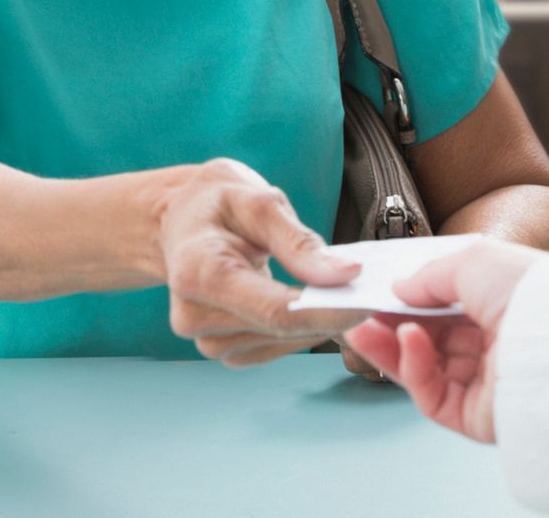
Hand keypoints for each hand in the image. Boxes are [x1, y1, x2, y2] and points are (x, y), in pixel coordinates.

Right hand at [158, 158, 367, 366]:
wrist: (178, 221)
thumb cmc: (216, 203)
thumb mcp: (257, 200)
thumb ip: (299, 241)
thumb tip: (348, 275)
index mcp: (198, 272)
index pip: (276, 310)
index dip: (328, 312)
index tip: (370, 302)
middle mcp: (193, 316)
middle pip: (281, 330)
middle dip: (329, 313)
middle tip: (368, 290)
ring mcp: (204, 338)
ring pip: (282, 343)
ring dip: (315, 321)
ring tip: (335, 290)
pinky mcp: (220, 347)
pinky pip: (273, 347)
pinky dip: (299, 328)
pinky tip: (307, 303)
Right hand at [343, 239, 539, 441]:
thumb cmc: (528, 291)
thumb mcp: (474, 260)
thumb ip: (429, 275)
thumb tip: (399, 289)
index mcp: (500, 309)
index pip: (445, 309)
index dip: (408, 301)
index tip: (375, 292)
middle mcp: (494, 347)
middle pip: (429, 341)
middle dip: (389, 326)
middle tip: (356, 312)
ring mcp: (485, 384)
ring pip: (423, 370)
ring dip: (390, 347)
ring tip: (361, 328)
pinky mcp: (476, 418)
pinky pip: (432, 395)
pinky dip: (413, 367)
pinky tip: (407, 339)